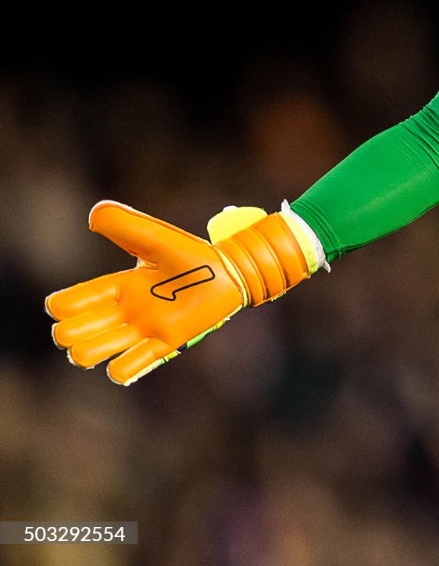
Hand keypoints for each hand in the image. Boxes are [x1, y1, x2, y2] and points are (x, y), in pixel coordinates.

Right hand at [45, 201, 311, 384]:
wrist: (229, 271)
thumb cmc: (191, 254)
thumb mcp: (153, 236)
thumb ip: (124, 223)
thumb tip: (93, 215)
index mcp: (117, 286)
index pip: (68, 304)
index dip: (62, 305)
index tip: (70, 303)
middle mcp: (124, 311)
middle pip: (72, 333)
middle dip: (69, 333)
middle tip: (93, 323)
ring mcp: (142, 329)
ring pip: (91, 354)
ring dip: (87, 353)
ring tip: (103, 344)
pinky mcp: (165, 343)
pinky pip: (129, 368)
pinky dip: (120, 369)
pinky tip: (123, 361)